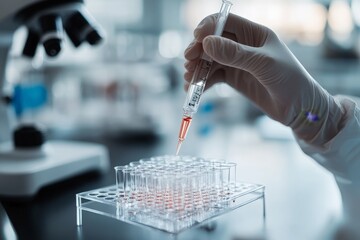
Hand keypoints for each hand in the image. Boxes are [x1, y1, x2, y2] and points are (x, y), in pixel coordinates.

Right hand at [184, 13, 344, 144]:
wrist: (299, 109)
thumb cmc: (290, 81)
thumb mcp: (263, 65)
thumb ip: (235, 54)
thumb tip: (206, 43)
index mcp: (254, 34)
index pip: (225, 22)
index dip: (208, 27)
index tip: (197, 40)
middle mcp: (243, 46)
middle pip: (213, 41)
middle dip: (198, 50)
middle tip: (189, 62)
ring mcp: (237, 63)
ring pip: (210, 60)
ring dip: (197, 68)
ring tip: (189, 79)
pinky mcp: (234, 78)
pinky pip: (213, 76)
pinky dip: (202, 81)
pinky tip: (194, 89)